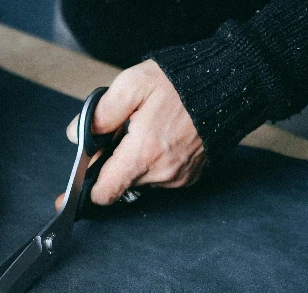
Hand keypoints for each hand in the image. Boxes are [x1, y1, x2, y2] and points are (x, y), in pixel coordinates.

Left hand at [56, 60, 204, 208]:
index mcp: (143, 154)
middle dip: (112, 161)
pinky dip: (154, 160)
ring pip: (139, 179)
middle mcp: (161, 173)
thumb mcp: (133, 84)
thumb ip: (101, 113)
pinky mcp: (189, 176)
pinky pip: (159, 176)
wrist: (232, 84)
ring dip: (134, 160)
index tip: (75, 184)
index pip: (104, 193)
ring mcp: (177, 177)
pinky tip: (163, 136)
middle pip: (119, 182)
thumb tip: (76, 134)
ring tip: (147, 128)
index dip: (86, 188)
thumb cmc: (183, 82)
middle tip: (123, 130)